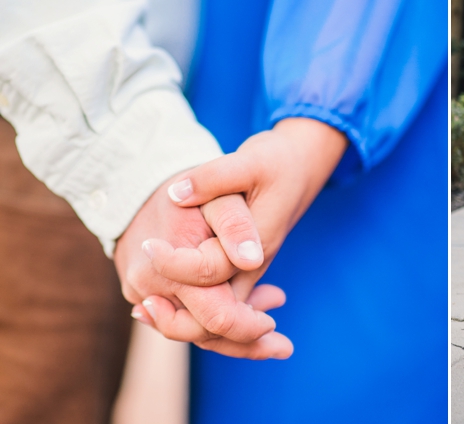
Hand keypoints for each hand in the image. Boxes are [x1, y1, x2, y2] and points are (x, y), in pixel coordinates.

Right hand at [115, 177, 292, 358]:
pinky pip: (178, 316)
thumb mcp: (224, 195)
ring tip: (270, 328)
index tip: (276, 312)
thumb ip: (236, 226)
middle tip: (283, 345)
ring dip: (230, 334)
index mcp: (170, 264)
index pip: (216, 314)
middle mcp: (148, 285)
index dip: (250, 322)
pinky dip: (210, 319)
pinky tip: (243, 309)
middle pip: (201, 332)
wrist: (142, 180)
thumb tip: (251, 260)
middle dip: (245, 340)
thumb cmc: (194, 188)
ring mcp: (140, 291)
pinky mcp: (141, 292)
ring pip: (189, 329)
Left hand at [138, 118, 347, 317]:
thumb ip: (213, 178)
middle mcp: (252, 267)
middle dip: (175, 319)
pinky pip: (218, 309)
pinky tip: (160, 302)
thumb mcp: (248, 160)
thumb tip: (175, 195)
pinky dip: (191, 314)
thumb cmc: (276, 162)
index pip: (207, 274)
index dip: (172, 265)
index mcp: (255, 244)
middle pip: (216, 318)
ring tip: (145, 307)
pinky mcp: (242, 271)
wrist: (300, 167)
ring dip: (180, 322)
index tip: (147, 244)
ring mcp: (249, 273)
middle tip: (142, 303)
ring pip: (217, 322)